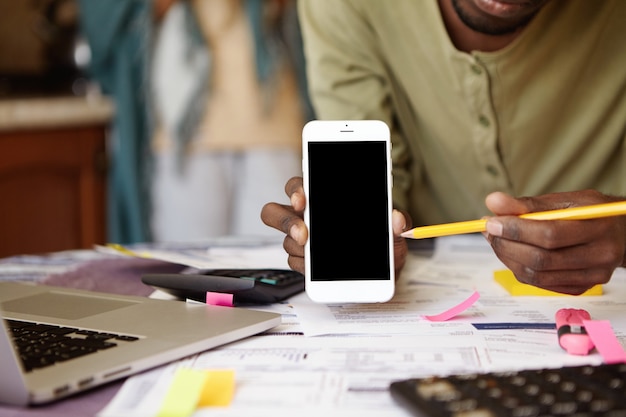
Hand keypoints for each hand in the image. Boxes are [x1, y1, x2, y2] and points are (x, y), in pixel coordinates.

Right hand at [260, 177, 411, 276]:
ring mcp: (301, 240)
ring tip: (318, 257)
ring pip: (286, 241)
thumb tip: (397, 218)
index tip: (302, 199)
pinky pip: (294, 262)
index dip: (295, 190)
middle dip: (286, 221)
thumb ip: (397, 222)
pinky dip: (306, 266)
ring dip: (301, 249)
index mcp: (322, 198)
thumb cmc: (381, 243)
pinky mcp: (302, 261)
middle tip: (304, 233)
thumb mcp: (394, 231)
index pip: (298, 186)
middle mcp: (305, 217)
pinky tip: (320, 269)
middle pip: (275, 211)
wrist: (381, 273)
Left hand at [483, 190, 625, 294]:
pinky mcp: (582, 288)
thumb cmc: (591, 213)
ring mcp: (592, 276)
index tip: (491, 222)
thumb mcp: (566, 200)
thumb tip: (493, 202)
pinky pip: (541, 284)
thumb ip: (529, 203)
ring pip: (537, 276)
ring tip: (496, 240)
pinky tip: (512, 253)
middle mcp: (600, 255)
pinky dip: (519, 269)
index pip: (550, 234)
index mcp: (599, 227)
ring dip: (508, 258)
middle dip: (507, 245)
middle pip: (541, 259)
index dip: (516, 230)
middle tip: (489, 231)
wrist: (621, 234)